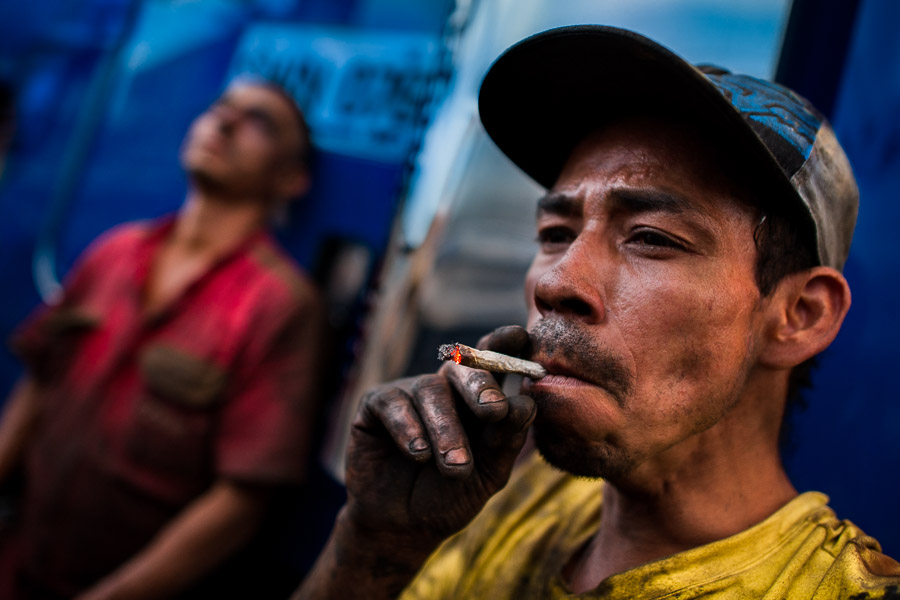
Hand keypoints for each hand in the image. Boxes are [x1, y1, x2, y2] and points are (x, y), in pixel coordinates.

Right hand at [343, 325, 536, 549]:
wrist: (403, 527)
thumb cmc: (450, 495)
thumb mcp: (487, 474)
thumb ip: (506, 440)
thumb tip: (525, 403)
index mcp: (478, 398)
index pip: (493, 361)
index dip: (504, 343)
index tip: (521, 336)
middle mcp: (445, 388)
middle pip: (463, 368)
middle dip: (481, 386)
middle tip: (494, 410)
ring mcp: (409, 393)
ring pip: (431, 391)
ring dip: (446, 430)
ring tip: (456, 467)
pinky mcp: (375, 405)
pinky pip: (393, 404)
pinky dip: (408, 428)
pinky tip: (419, 454)